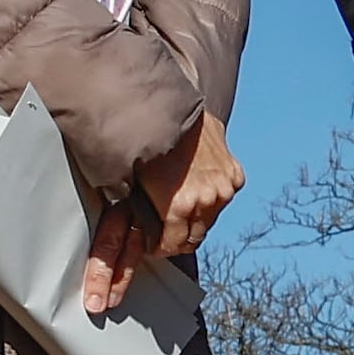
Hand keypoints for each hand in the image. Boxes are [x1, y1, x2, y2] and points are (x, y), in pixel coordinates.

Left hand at [87, 108, 245, 313]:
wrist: (170, 105)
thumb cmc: (141, 143)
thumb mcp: (128, 182)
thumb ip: (133, 216)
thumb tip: (118, 249)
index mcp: (180, 206)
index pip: (173, 247)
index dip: (158, 248)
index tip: (150, 245)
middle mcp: (207, 199)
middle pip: (193, 238)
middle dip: (176, 237)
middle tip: (162, 229)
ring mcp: (224, 187)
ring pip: (209, 220)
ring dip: (194, 218)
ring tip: (177, 205)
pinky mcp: (234, 174)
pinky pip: (222, 198)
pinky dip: (211, 197)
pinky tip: (195, 184)